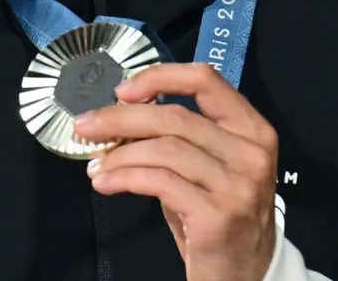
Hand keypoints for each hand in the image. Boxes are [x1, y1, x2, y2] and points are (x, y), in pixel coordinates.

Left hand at [76, 63, 278, 280]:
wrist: (242, 272)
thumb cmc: (214, 212)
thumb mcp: (204, 165)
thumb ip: (176, 135)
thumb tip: (118, 112)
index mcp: (252, 130)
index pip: (205, 80)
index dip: (158, 77)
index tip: (121, 91)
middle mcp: (252, 153)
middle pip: (174, 116)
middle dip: (120, 118)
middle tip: (85, 126)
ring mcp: (239, 185)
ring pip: (164, 148)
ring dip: (118, 154)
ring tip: (95, 164)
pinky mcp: (219, 215)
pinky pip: (158, 181)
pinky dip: (122, 177)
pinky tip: (104, 182)